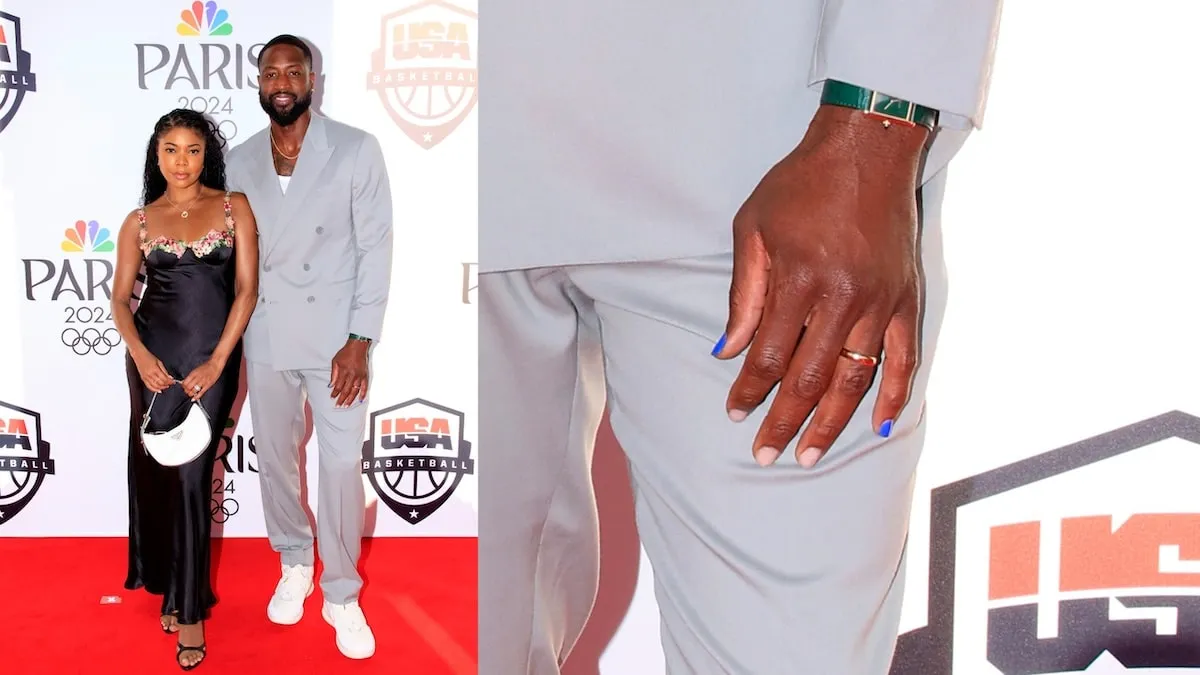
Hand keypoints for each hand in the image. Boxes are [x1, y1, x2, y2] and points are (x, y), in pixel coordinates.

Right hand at [133, 350, 174, 392]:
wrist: (139, 355)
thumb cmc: (149, 357)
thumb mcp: (159, 362)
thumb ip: (164, 371)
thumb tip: (169, 377)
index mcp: (155, 370)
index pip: (164, 379)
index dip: (170, 381)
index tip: (173, 382)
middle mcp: (150, 375)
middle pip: (160, 383)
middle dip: (167, 384)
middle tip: (170, 384)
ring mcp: (146, 377)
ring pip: (155, 386)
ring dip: (161, 388)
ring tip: (166, 386)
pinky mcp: (143, 379)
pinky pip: (149, 386)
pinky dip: (154, 389)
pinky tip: (158, 390)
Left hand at [180, 359, 223, 400]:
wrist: (215, 364)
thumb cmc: (206, 366)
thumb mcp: (196, 369)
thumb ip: (191, 376)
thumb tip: (186, 381)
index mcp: (193, 374)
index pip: (185, 382)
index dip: (183, 386)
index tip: (184, 387)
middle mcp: (197, 378)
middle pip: (188, 387)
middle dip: (186, 390)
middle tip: (187, 391)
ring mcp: (203, 382)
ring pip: (193, 391)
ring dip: (191, 394)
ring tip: (191, 394)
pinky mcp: (208, 385)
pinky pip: (201, 393)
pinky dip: (197, 397)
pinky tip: (194, 398)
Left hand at [330, 340, 369, 407]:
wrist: (358, 346)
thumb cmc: (346, 353)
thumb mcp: (335, 361)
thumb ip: (333, 374)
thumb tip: (331, 384)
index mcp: (344, 371)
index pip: (338, 386)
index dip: (335, 393)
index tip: (332, 397)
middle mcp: (352, 375)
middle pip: (346, 390)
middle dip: (341, 399)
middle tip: (338, 405)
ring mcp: (359, 376)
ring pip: (355, 390)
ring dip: (350, 399)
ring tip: (347, 405)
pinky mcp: (365, 375)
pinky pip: (365, 387)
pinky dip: (363, 394)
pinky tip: (360, 400)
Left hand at [714, 105, 928, 467]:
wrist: (867, 148)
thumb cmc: (801, 185)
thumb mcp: (753, 229)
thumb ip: (743, 293)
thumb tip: (728, 350)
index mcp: (798, 280)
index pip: (769, 355)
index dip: (750, 390)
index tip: (735, 413)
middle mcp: (842, 298)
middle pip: (808, 378)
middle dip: (784, 422)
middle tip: (765, 454)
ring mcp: (880, 302)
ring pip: (853, 378)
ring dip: (831, 422)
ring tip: (810, 455)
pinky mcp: (907, 298)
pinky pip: (904, 358)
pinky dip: (894, 394)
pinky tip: (879, 425)